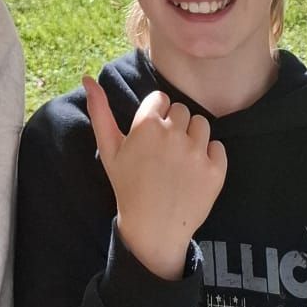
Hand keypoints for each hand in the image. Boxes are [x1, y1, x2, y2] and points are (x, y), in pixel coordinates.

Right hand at [83, 72, 226, 282]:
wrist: (152, 229)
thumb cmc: (128, 186)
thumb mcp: (109, 149)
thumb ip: (99, 111)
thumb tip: (87, 77)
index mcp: (146, 124)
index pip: (161, 98)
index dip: (156, 116)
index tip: (151, 137)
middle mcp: (173, 133)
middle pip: (182, 110)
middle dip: (174, 126)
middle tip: (164, 153)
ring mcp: (196, 153)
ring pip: (202, 124)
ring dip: (193, 138)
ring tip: (181, 161)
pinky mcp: (215, 171)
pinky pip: (219, 148)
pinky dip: (211, 157)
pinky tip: (196, 172)